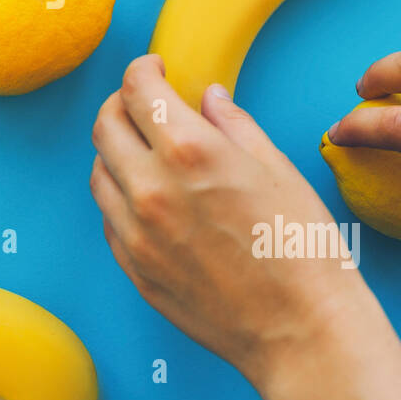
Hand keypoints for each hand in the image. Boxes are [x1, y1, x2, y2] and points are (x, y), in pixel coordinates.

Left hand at [90, 54, 400, 399]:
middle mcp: (151, 188)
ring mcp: (136, 232)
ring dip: (115, 151)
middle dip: (121, 103)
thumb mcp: (276, 170)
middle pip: (105, 126)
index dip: (141, 69)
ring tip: (145, 150)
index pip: (138, 89)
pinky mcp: (134, 267)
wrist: (301, 330)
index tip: (153, 68)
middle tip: (142, 102)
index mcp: (190, 153)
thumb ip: (233, 125)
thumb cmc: (302, 249)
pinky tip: (149, 196)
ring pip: (98, 172)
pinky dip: (120, 196)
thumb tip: (208, 96)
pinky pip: (108, 218)